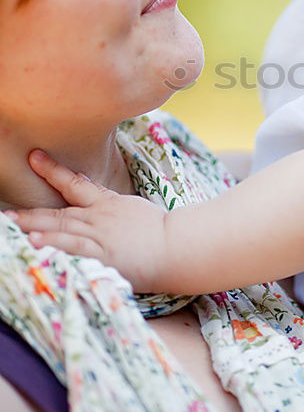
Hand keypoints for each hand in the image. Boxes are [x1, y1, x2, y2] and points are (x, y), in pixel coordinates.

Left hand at [7, 151, 167, 291]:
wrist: (178, 245)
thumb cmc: (160, 230)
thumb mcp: (133, 209)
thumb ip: (110, 206)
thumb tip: (95, 199)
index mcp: (106, 205)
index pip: (75, 183)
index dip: (53, 170)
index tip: (33, 156)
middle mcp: (98, 218)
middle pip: (59, 213)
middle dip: (30, 212)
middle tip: (6, 211)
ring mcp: (99, 236)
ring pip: (62, 229)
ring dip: (36, 227)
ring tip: (13, 224)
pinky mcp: (103, 255)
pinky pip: (74, 249)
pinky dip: (55, 245)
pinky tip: (37, 243)